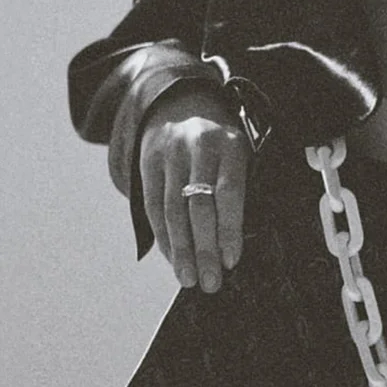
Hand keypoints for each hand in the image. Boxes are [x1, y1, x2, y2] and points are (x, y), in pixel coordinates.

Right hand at [138, 83, 249, 292]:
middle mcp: (199, 147)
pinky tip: (173, 259)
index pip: (229, 191)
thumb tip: (235, 245)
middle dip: (205, 248)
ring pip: (173, 209)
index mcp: (230, 144)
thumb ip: (239, 190)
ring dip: (181, 250)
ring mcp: (169, 154)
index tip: (232, 261)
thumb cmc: (220, 144)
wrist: (181, 104)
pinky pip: (153, 206)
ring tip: (189, 279)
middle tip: (210, 282)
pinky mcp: (147, 162)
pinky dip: (164, 237)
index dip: (229, 228)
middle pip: (199, 204)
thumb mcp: (239, 154)